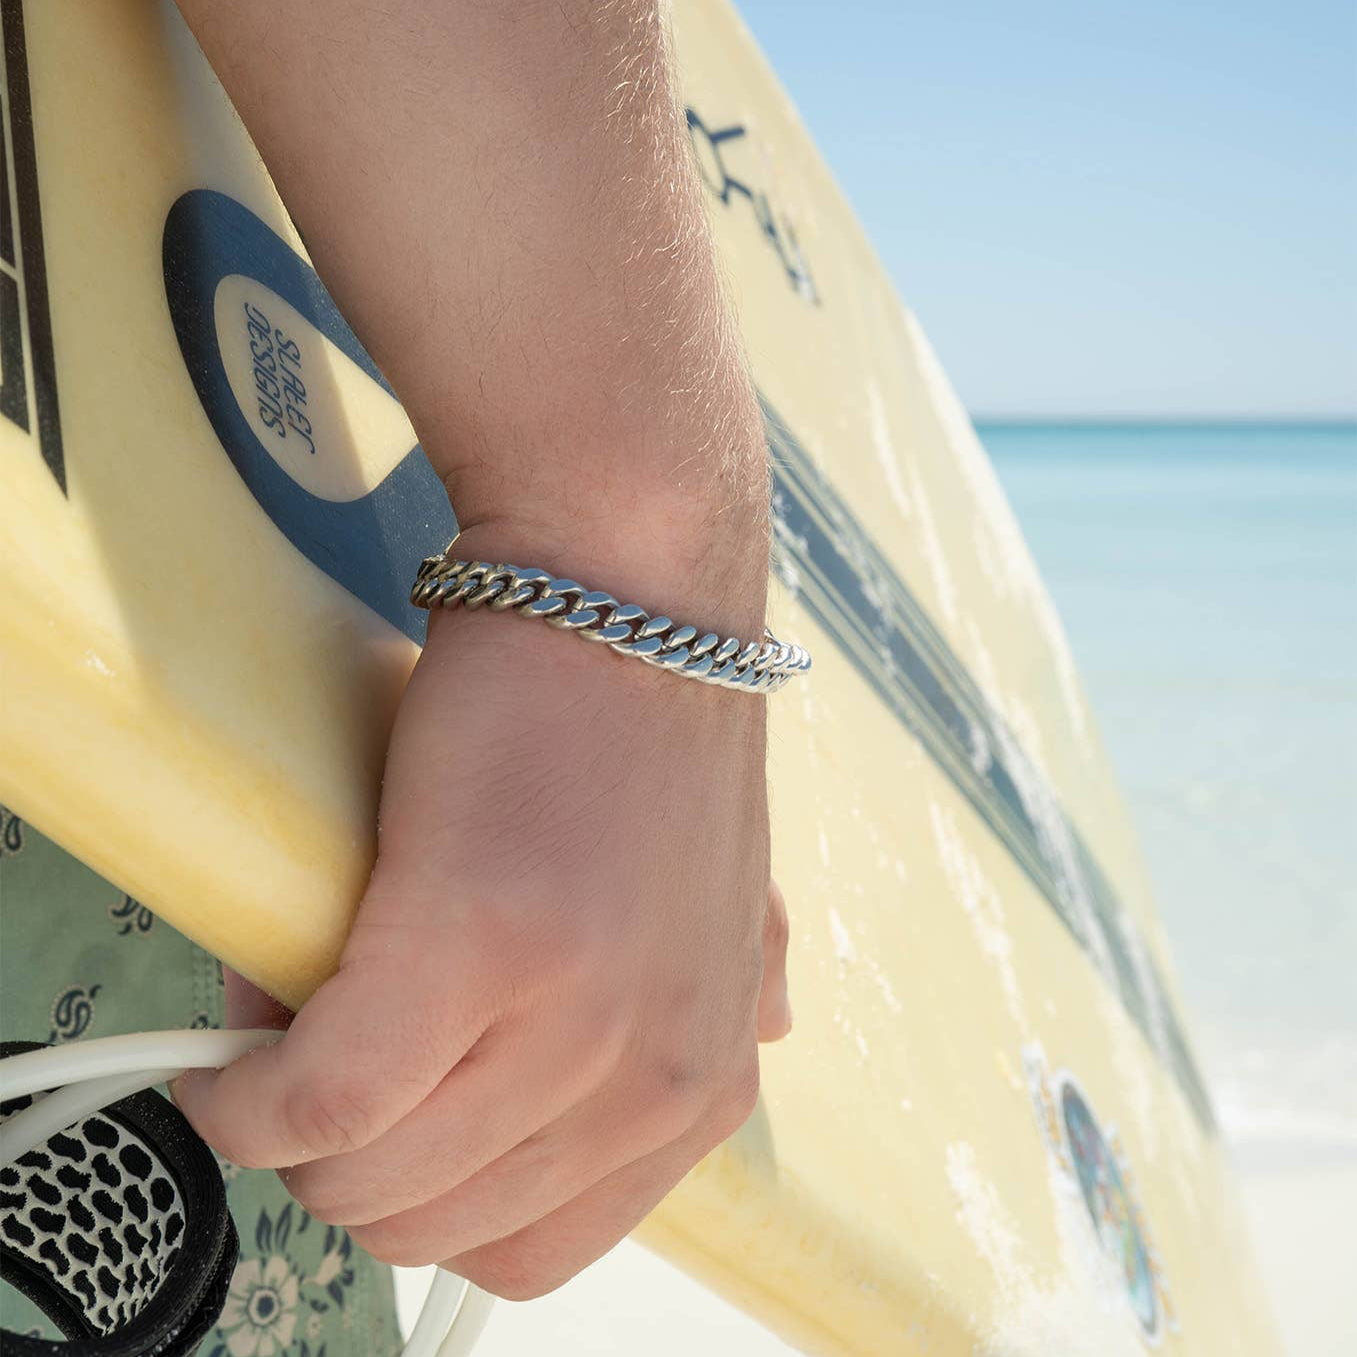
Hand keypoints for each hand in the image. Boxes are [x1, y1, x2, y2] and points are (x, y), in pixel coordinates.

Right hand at [173, 551, 790, 1298]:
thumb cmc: (645, 736)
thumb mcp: (723, 900)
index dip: (431, 1196)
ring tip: (283, 1020)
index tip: (383, 1119)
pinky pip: (322, 1105)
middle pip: (439, 1225)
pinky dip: (251, 1101)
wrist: (626, 594)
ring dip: (290, 1129)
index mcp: (702, 1082)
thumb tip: (724, 1041)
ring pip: (368, 1180)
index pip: (537, 1243)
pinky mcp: (470, 948)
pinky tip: (233, 1056)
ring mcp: (569, 1021)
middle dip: (351, 1164)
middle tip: (318, 1049)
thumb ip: (736, 991)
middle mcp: (650, 1077)